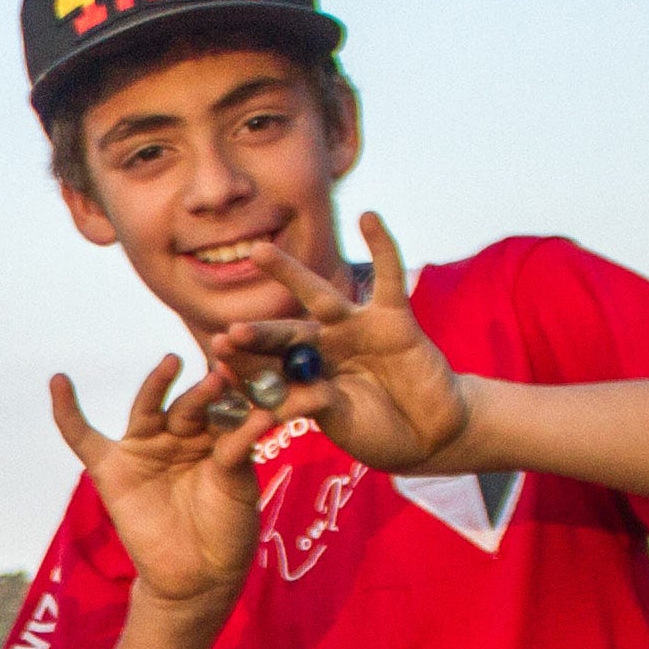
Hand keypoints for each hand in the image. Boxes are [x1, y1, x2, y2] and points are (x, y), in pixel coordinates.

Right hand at [48, 360, 262, 612]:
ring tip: (172, 363)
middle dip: (203, 391)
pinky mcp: (111, 468)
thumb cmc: (228, 529)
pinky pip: (83, 437)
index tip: (246, 370)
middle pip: (189, 405)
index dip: (232, 388)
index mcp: (216, 434)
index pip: (223, 403)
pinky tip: (58, 380)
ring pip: (148, 409)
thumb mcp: (238, 486)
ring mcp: (145, 448)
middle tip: (218, 377)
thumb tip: (261, 414)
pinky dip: (67, 412)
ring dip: (158, 385)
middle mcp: (180, 434)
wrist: (199, 574)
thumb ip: (237, 451)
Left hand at [216, 212, 469, 473]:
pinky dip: (382, 246)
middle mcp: (322, 348)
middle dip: (259, 333)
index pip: (269, 369)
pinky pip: (388, 276)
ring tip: (260, 252)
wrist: (428, 432)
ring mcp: (354, 329)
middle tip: (232, 328)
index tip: (219, 362)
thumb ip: (313, 407)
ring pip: (318, 297)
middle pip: (282, 335)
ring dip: (288, 276)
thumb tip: (277, 403)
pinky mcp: (392, 317)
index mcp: (303, 378)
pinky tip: (369, 216)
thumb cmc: (379, 431)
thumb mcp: (343, 422)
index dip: (247, 366)